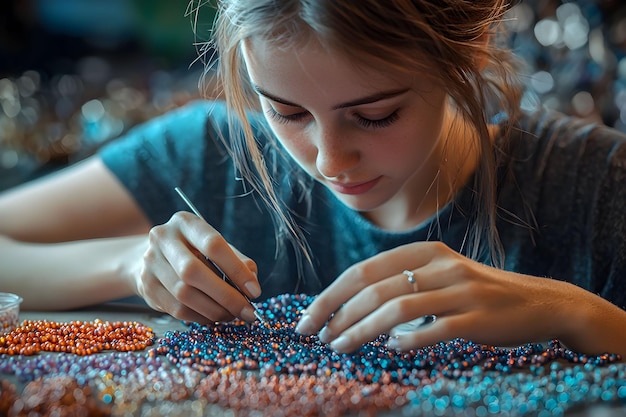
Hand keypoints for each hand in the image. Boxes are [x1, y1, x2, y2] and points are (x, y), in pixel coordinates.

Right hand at [136, 211, 259, 323]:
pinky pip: (177, 309)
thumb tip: (252, 287)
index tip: (254, 291)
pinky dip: (201, 317)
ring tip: (232, 315)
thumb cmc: (193, 251)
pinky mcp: (146, 286)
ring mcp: (150, 263)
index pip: (213, 244)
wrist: (149, 256)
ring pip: (184, 294)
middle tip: (247, 311)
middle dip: (226, 296)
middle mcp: (163, 239)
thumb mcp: (214, 246)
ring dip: (214, 310)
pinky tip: (214, 316)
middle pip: (193, 272)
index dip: (236, 270)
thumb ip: (237, 261)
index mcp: (185, 222)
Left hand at [295, 241, 589, 352]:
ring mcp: (461, 290)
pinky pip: (434, 329)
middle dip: (337, 312)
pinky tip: (390, 349)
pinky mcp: (478, 317)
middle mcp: (440, 265)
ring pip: (397, 309)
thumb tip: (352, 307)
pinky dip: (407, 340)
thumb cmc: (478, 293)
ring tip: (339, 346)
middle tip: (315, 335)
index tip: (308, 317)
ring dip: (361, 329)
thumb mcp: (439, 276)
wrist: (539, 302)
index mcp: (424, 251)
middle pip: (374, 288)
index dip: (332, 294)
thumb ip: (402, 283)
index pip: (364, 270)